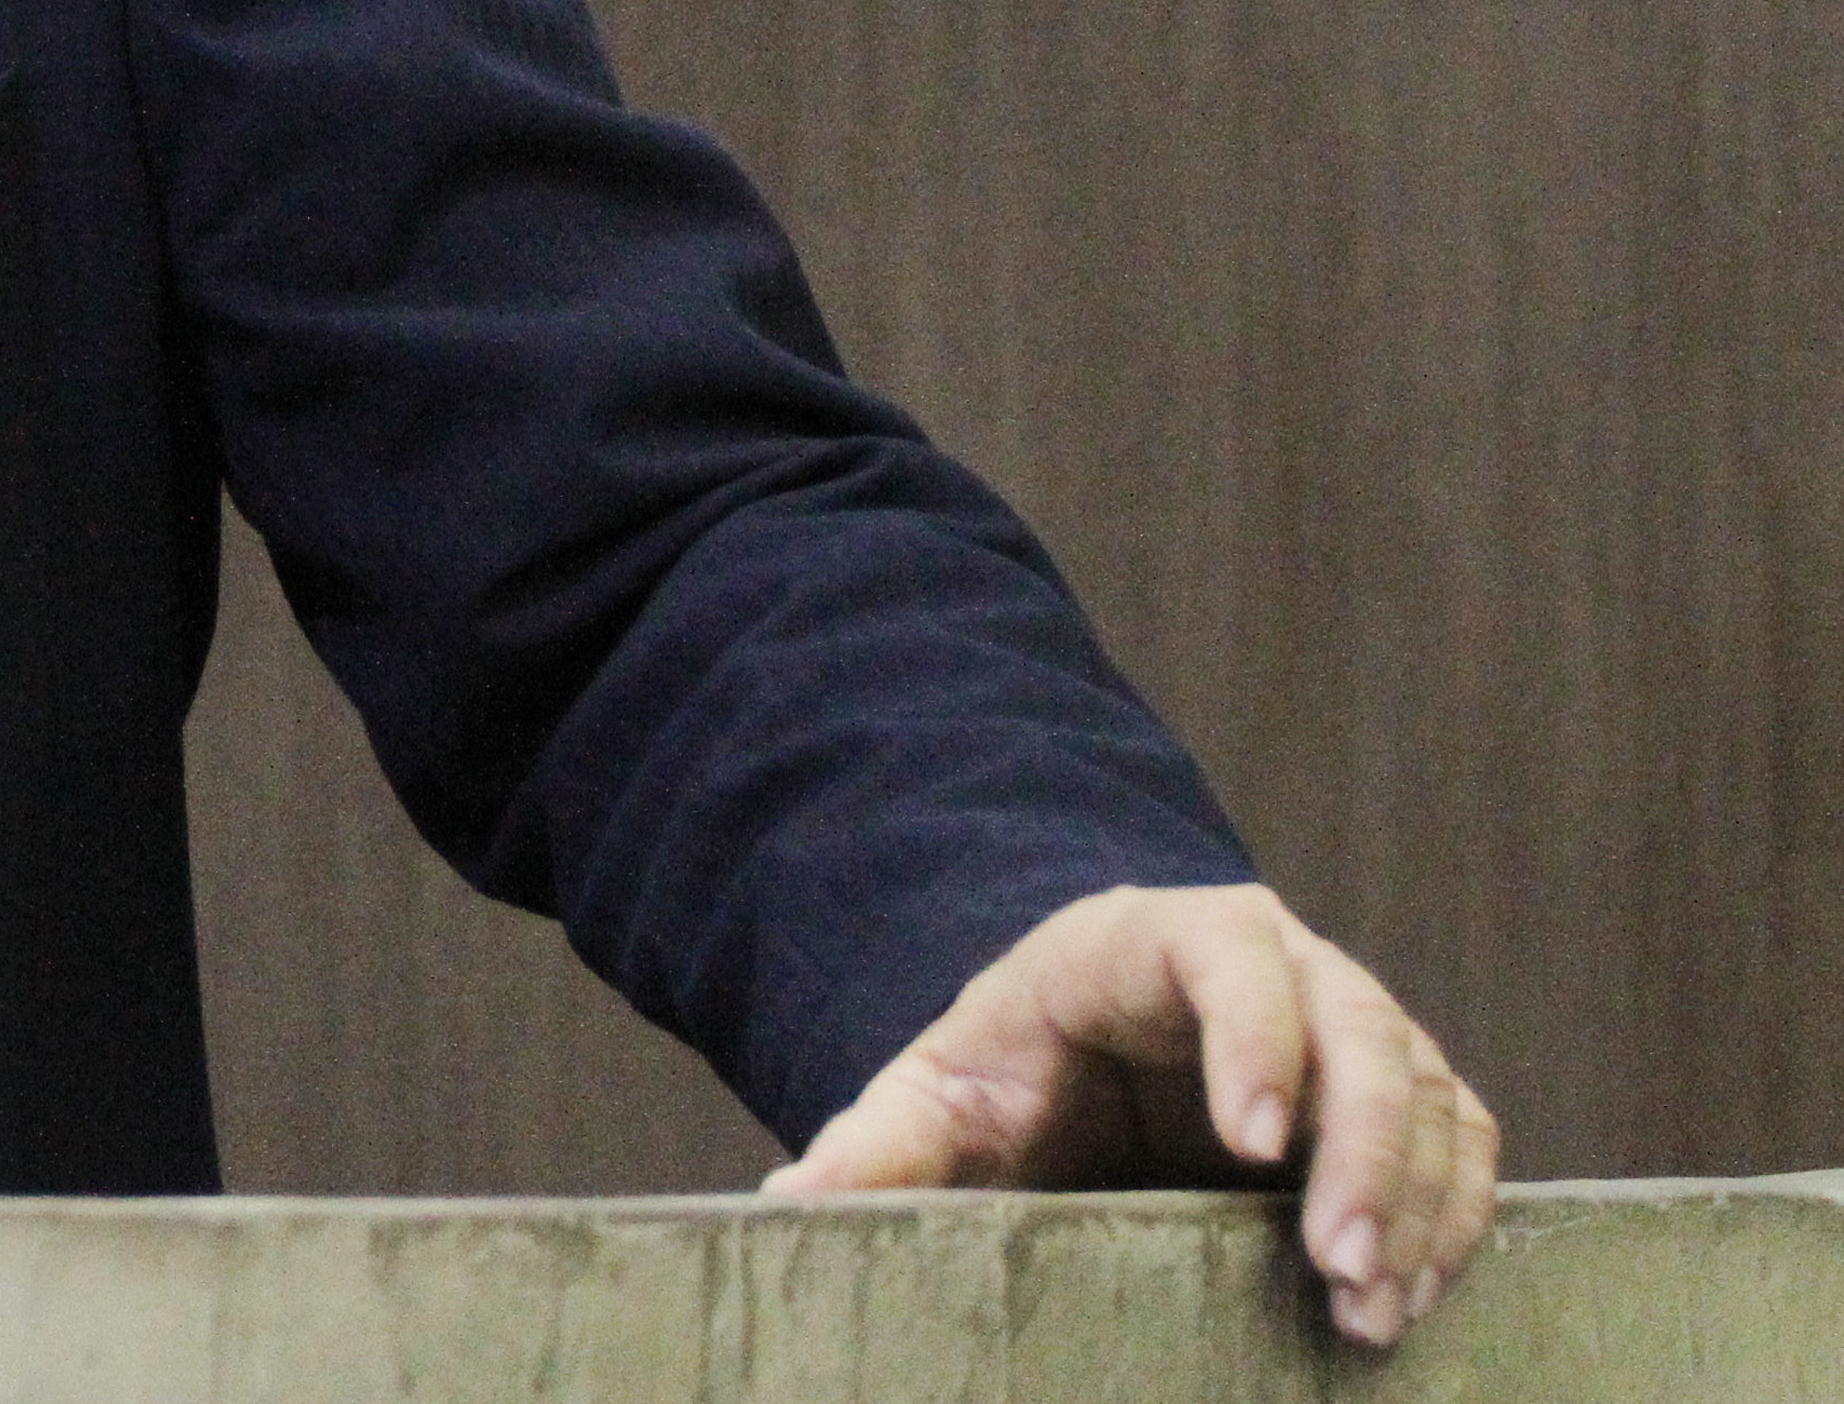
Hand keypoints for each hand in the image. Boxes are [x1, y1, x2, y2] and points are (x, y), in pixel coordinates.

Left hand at [764, 881, 1495, 1344]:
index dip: (1255, 1041)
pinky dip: (1453, 1216)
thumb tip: (791, 1204)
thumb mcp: (934, 1100)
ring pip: (1424, 1088)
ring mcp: (1348, 1026)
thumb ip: (878, 1146)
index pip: (1230, 959)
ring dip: (1415, 1202)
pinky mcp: (1395, 1096)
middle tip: (1335, 1267)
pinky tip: (1416, 1297)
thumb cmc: (1006, 1070)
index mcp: (1151, 940)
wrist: (1074, 1075)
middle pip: (1358, 1025)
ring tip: (1372, 1311)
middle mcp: (1275, 965)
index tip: (1253, 1146)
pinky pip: (1460, 1140)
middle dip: (1360, 1150)